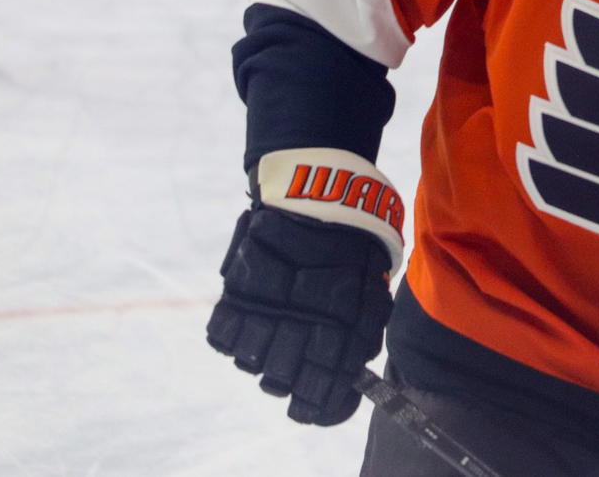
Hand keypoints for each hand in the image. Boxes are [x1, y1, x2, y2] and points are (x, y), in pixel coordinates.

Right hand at [207, 205, 394, 424]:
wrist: (317, 192)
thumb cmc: (355, 236)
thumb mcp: (373, 281)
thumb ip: (364, 326)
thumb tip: (355, 366)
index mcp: (339, 332)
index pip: (323, 398)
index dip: (323, 407)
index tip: (324, 403)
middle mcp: (298, 330)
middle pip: (281, 386)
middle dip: (291, 380)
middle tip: (297, 360)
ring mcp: (263, 313)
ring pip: (252, 366)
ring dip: (263, 356)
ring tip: (276, 332)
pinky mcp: (237, 294)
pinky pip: (225, 338)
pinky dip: (235, 335)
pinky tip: (254, 317)